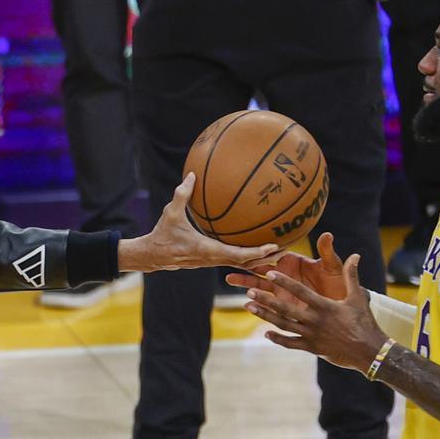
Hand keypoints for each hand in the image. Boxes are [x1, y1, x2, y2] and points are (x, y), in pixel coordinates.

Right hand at [118, 173, 280, 272]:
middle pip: (247, 263)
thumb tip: (191, 174)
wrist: (152, 255)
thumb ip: (182, 194)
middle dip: (267, 258)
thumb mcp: (170, 213)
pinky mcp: (211, 261)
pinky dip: (248, 257)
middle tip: (287, 248)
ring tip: (279, 251)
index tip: (273, 245)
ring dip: (261, 260)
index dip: (257, 252)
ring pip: (242, 265)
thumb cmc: (162, 234)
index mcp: (208, 250)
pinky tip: (258, 248)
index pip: (238, 255)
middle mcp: (214, 259)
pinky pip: (234, 260)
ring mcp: (213, 262)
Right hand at [225, 232, 346, 305]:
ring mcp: (282, 292)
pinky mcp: (283, 306)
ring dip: (245, 283)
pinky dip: (258, 304)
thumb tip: (327, 235)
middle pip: (260, 270)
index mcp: (292, 262)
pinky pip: (268, 305)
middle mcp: (284, 276)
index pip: (272, 255)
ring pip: (260, 287)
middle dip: (244, 267)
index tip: (247, 250)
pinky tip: (246, 303)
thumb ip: (327, 252)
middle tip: (229, 263)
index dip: (260, 253)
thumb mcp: (332, 267)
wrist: (342, 306)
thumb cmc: (338, 282)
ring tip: (229, 279)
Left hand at [242, 253, 388, 371]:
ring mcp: (311, 336)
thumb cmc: (364, 322)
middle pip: (285, 308)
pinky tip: (266, 333)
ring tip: (249, 307)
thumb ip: (352, 275)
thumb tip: (355, 255)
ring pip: (283, 325)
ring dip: (265, 316)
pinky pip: (291, 343)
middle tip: (248, 291)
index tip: (270, 273)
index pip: (300, 291)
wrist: (370, 351)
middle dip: (266, 299)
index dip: (284, 282)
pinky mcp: (312, 349)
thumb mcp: (358, 297)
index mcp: (324, 306)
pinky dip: (278, 338)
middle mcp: (314, 320)